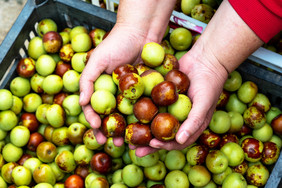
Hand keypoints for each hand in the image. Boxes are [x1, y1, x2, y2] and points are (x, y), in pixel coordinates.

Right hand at [79, 24, 158, 145]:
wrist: (141, 33)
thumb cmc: (117, 43)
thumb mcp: (97, 59)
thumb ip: (87, 80)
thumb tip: (81, 102)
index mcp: (100, 87)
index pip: (94, 107)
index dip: (93, 120)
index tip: (97, 128)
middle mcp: (114, 92)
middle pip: (110, 116)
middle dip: (109, 130)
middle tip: (111, 142)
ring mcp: (130, 94)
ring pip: (126, 116)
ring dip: (124, 130)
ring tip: (125, 142)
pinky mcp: (145, 92)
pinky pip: (141, 107)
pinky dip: (140, 119)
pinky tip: (141, 130)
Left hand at [133, 47, 227, 156]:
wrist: (206, 58)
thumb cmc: (209, 83)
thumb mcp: (204, 103)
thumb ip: (194, 122)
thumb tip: (180, 141)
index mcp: (189, 124)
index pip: (175, 140)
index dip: (164, 144)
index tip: (151, 144)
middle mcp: (177, 117)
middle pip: (160, 133)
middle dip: (147, 141)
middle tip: (133, 147)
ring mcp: (168, 105)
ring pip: (152, 119)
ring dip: (140, 127)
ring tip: (127, 133)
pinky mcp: (161, 93)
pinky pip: (150, 102)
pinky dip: (140, 107)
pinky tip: (128, 110)